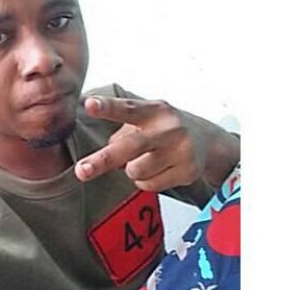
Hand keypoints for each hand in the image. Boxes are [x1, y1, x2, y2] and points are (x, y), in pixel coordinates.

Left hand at [74, 96, 239, 190]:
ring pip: (135, 171)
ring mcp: (180, 149)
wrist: (209, 141)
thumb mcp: (145, 120)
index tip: (89, 105)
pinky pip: (149, 184)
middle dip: (102, 160)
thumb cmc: (165, 129)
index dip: (107, 107)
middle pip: (129, 147)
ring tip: (146, 159)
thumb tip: (103, 157)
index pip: (127, 108)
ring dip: (131, 170)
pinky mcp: (187, 170)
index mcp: (153, 110)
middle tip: (82, 171)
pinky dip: (146, 180)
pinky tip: (159, 169)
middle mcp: (168, 128)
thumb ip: (121, 133)